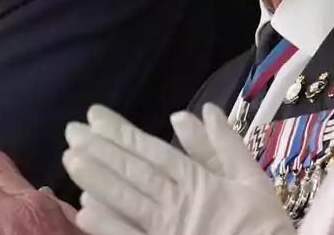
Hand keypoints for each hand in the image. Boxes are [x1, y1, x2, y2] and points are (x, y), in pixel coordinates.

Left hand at [62, 104, 293, 234]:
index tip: (94, 116)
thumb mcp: (251, 179)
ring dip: (97, 179)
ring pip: (126, 201)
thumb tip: (199, 111)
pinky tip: (84, 210)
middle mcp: (177, 203)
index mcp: (198, 181)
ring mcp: (166, 231)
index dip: (121, 132)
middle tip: (71, 132)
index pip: (152, 151)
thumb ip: (225, 145)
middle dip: (101, 150)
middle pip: (133, 172)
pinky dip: (108, 225)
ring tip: (70, 160)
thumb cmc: (262, 225)